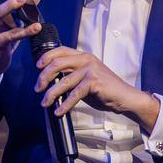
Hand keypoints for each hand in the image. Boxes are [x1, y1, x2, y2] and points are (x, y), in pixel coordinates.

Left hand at [34, 44, 159, 129]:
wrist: (124, 97)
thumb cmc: (104, 90)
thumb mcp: (85, 79)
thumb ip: (70, 76)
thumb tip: (50, 82)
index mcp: (83, 56)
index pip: (60, 50)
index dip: (46, 57)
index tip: (37, 68)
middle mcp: (86, 59)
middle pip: (57, 64)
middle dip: (43, 77)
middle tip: (37, 89)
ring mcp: (91, 69)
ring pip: (63, 81)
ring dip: (51, 94)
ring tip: (44, 103)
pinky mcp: (94, 82)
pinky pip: (74, 94)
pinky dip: (64, 105)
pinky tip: (58, 112)